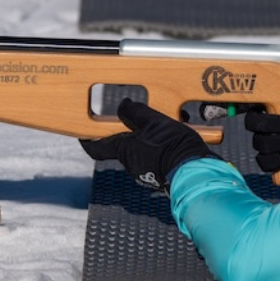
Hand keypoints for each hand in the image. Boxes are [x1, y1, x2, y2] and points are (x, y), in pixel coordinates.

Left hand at [80, 99, 217, 190]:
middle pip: (124, 143)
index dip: (88, 139)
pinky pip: (156, 156)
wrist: (195, 172)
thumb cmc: (173, 148)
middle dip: (134, 129)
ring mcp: (145, 172)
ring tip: (170, 125)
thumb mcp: (154, 121)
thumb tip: (123, 105)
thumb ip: (136, 112)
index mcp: (124, 150)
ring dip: (152, 136)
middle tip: (147, 117)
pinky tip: (177, 137)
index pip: (96, 147)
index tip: (84, 133)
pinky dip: (162, 146)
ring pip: (142, 148)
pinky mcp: (159, 176)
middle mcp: (130, 163)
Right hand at [244, 111, 279, 173]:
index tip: (274, 111)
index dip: (255, 109)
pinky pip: (266, 164)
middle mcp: (271, 127)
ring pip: (259, 145)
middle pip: (252, 125)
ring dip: (274, 143)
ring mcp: (274, 146)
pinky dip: (272, 162)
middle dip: (269, 125)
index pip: (253, 107)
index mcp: (275, 109)